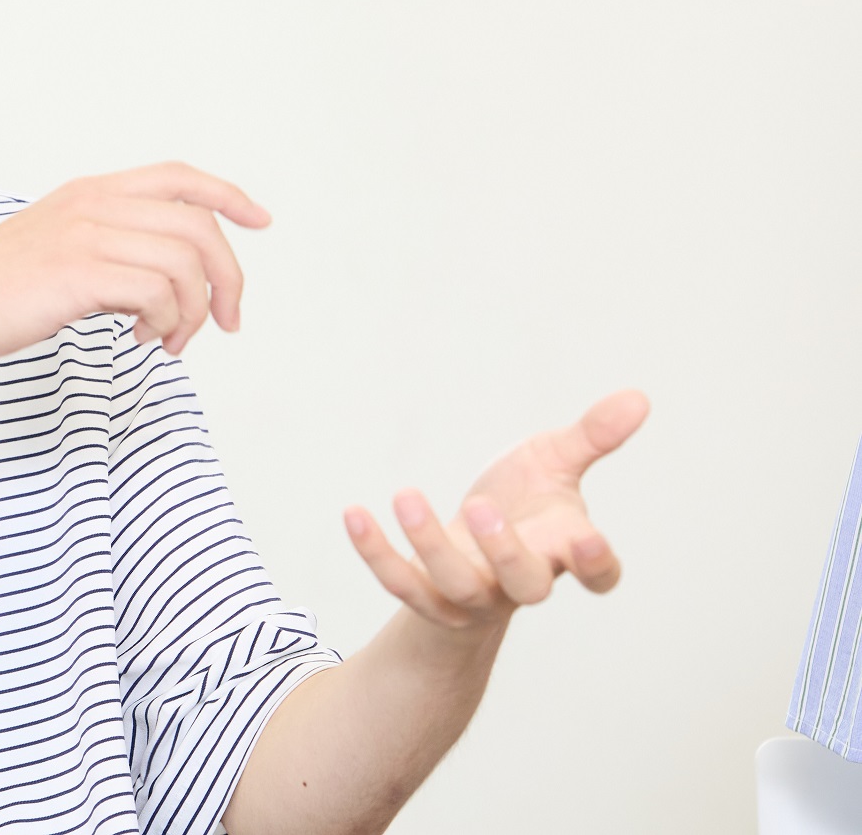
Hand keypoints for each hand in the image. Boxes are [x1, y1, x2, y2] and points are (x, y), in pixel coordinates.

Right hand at [0, 162, 268, 367]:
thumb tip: (164, 285)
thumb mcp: (59, 250)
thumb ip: (110, 250)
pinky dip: (166, 324)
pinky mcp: (79, 273)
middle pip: (198, 227)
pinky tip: (142, 340)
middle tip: (225, 322)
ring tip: (169, 341)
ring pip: (184, 264)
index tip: (260, 221)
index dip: (228, 195)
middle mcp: (93, 204)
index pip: (179, 176)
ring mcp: (86, 235)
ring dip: (193, 313)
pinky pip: (158, 294)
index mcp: (90, 192)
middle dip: (226, 279)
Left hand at [342, 390, 649, 629]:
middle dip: (506, 553)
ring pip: (456, 585)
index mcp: (563, 552)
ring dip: (429, 543)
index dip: (594, 564)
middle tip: (483, 507)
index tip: (585, 538)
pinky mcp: (426, 597)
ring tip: (407, 494)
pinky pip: (399, 582)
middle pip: (526, 587)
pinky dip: (375, 551)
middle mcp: (521, 582)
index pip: (598, 575)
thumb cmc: (523, 504)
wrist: (471, 549)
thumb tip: (638, 397)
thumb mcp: (554, 464)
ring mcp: (472, 595)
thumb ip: (592, 436)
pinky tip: (354, 512)